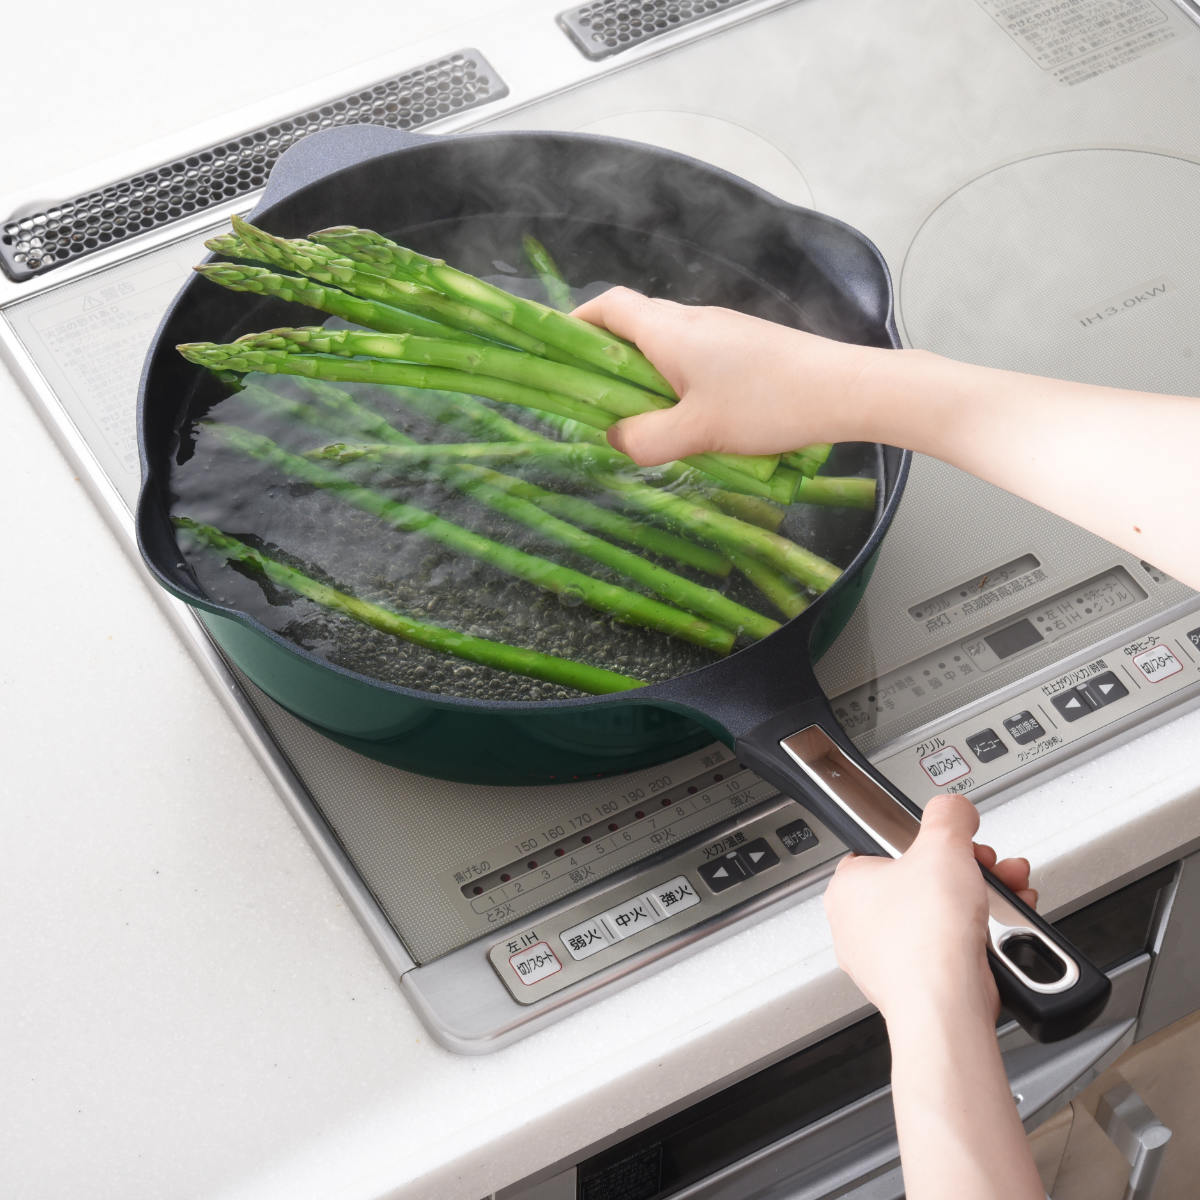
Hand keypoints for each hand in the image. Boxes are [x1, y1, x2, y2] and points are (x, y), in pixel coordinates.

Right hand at [572, 287, 886, 463]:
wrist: (845, 390)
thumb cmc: (768, 404)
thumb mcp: (697, 433)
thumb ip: (645, 439)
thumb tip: (615, 438)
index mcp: (670, 331)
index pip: (607, 308)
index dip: (576, 324)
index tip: (557, 352)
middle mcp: (692, 320)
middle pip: (633, 326)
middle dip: (606, 360)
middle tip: (593, 401)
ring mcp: (722, 331)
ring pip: (666, 345)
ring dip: (645, 376)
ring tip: (641, 420)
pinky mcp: (746, 347)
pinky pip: (695, 358)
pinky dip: (676, 382)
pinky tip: (689, 420)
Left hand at [822, 793, 1036, 1028]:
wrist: (946, 1007)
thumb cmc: (926, 938)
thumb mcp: (942, 846)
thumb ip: (948, 815)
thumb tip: (953, 809)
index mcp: (847, 886)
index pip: (885, 848)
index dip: (926, 842)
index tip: (952, 843)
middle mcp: (860, 925)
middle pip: (922, 880)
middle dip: (967, 870)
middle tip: (985, 868)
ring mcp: (887, 958)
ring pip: (942, 914)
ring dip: (983, 899)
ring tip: (1006, 893)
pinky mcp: (919, 984)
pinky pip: (952, 948)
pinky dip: (982, 937)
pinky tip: (1005, 929)